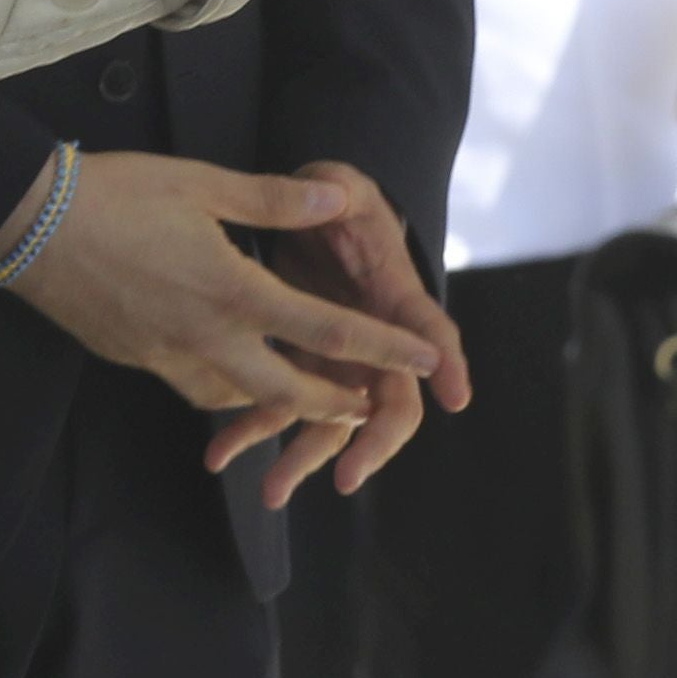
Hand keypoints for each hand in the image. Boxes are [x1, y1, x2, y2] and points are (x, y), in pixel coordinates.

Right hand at [0, 154, 441, 434]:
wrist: (33, 229)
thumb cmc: (120, 195)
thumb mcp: (205, 185)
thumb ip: (276, 199)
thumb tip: (340, 199)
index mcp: (235, 292)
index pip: (326, 331)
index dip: (383, 348)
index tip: (426, 360)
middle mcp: (208, 338)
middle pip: (290, 391)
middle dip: (337, 403)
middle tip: (371, 405)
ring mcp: (170, 357)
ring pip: (242, 400)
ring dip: (283, 404)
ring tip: (314, 396)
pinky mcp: (140, 361)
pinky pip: (199, 391)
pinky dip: (231, 394)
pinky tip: (239, 379)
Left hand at [206, 161, 474, 504]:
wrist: (308, 217)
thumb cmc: (333, 201)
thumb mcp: (339, 186)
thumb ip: (334, 191)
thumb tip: (334, 195)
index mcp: (392, 293)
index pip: (430, 330)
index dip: (448, 362)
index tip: (456, 397)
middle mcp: (375, 338)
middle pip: (387, 401)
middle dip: (370, 444)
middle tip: (346, 478)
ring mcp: (338, 359)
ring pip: (333, 421)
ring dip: (304, 457)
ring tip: (272, 491)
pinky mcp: (299, 365)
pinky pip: (282, 407)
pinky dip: (253, 432)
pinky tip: (220, 454)